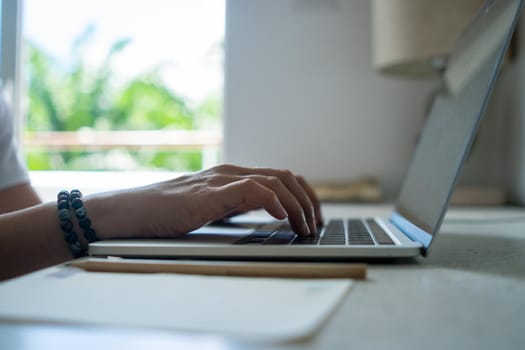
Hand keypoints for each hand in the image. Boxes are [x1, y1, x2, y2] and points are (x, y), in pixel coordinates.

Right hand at [86, 164, 322, 238]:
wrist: (130, 211)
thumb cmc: (166, 212)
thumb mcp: (210, 207)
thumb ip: (236, 204)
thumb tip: (267, 213)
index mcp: (232, 176)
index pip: (281, 177)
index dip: (303, 195)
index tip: (313, 217)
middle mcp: (230, 172)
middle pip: (285, 176)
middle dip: (308, 200)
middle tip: (316, 224)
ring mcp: (220, 180)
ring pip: (274, 181)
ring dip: (297, 204)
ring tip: (305, 226)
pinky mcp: (209, 194)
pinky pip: (251, 189)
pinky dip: (273, 201)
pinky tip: (281, 218)